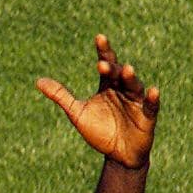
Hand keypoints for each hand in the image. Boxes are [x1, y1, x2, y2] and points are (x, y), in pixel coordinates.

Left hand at [37, 34, 159, 168]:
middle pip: (118, 74)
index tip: (99, 38)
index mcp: (107, 85)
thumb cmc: (99, 131)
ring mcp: (136, 101)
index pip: (106, 64)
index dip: (103, 51)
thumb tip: (38, 81)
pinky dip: (153, 98)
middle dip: (112, 69)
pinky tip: (153, 91)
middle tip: (102, 64)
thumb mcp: (77, 113)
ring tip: (126, 70)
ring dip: (130, 78)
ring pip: (134, 86)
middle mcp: (123, 89)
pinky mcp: (147, 116)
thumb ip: (61, 96)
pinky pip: (151, 106)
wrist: (116, 155)